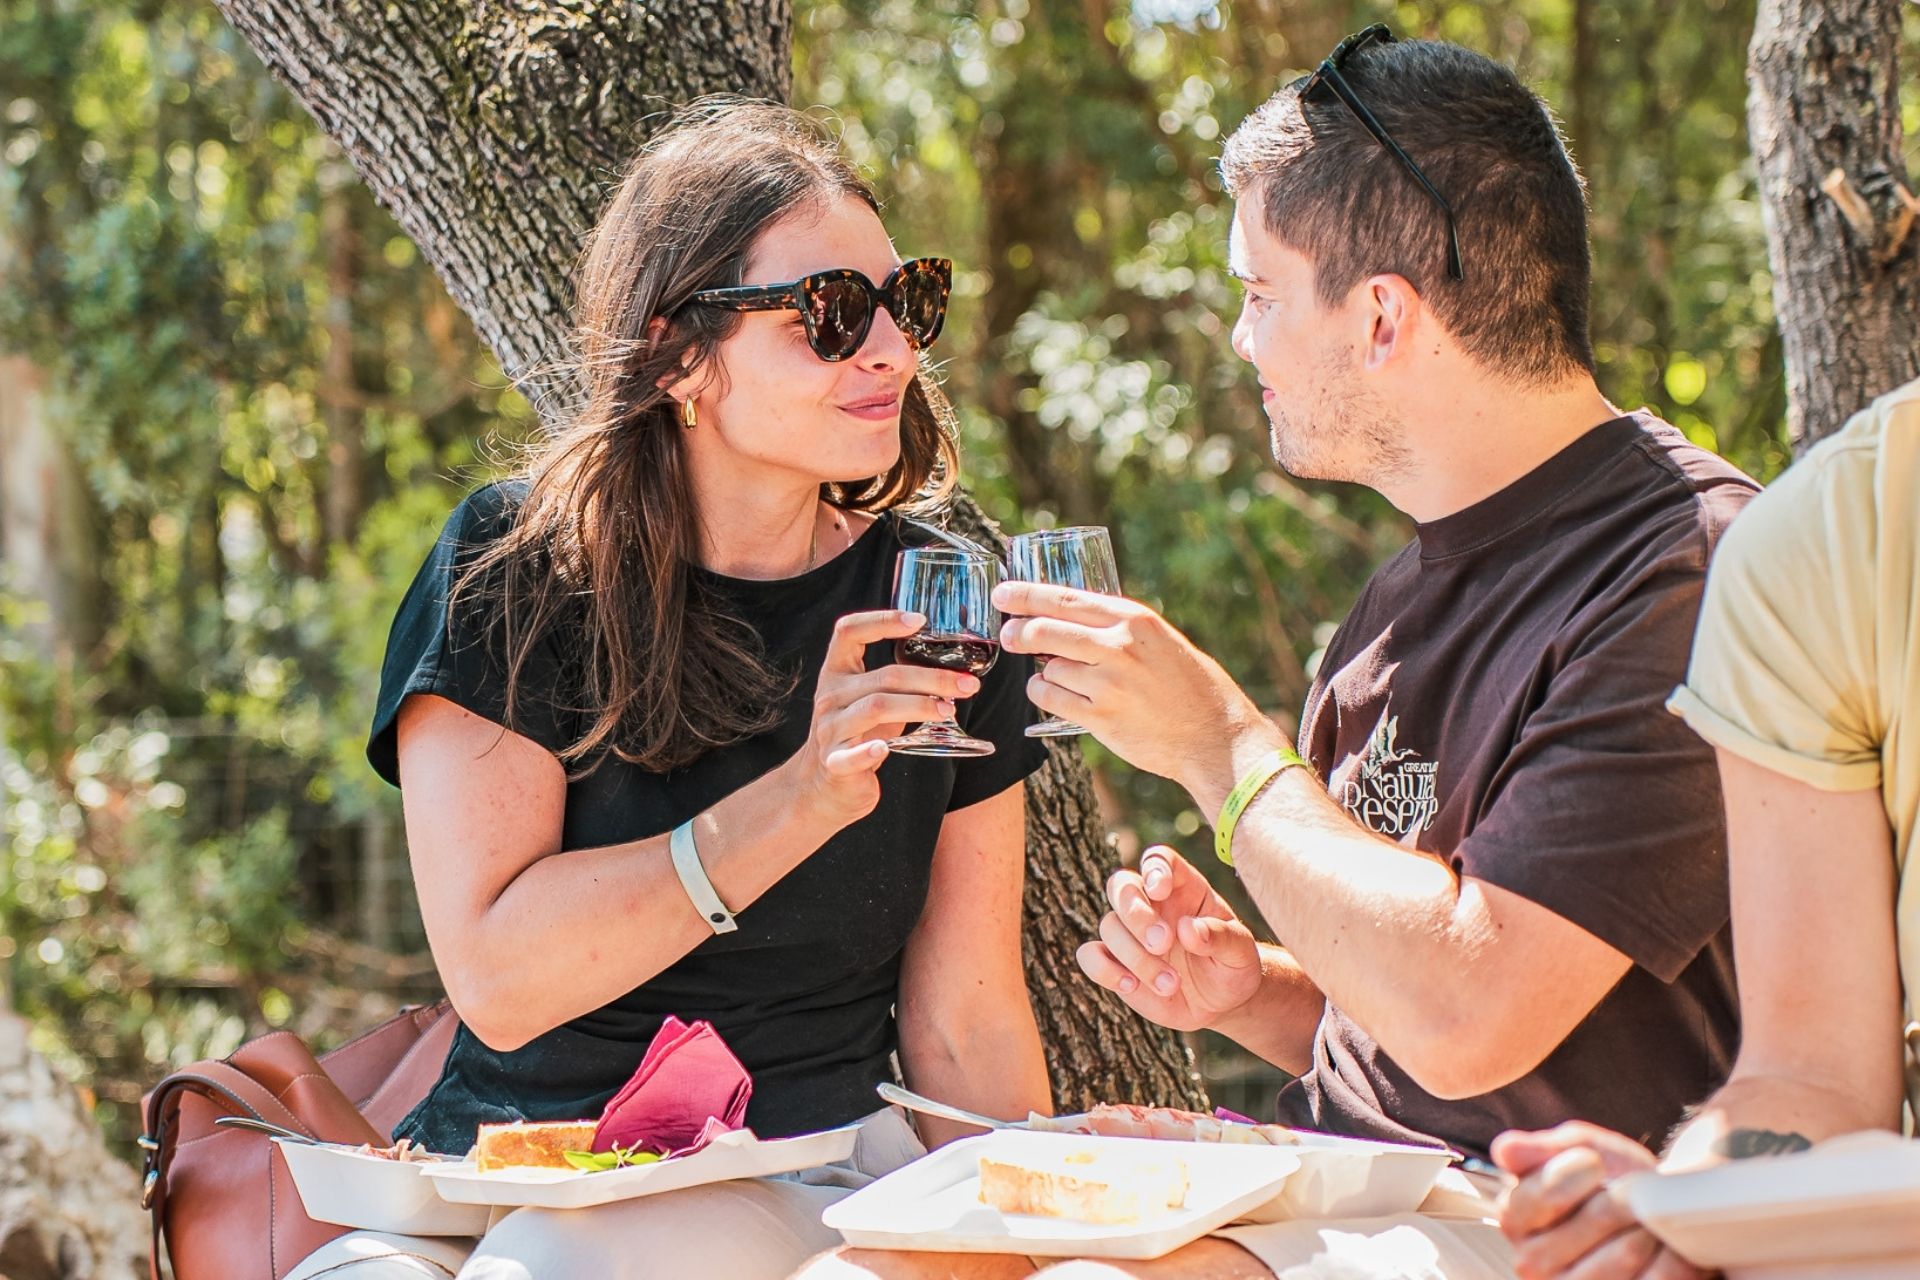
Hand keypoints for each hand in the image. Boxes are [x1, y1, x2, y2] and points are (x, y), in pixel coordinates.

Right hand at [789, 610, 980, 828]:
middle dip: (932, 678)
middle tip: (966, 684)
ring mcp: (829, 729)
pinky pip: (851, 754)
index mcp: (837, 672)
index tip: (920, 621)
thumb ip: (898, 683)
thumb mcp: (873, 700)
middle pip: (883, 676)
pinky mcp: (834, 762)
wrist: (824, 785)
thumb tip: (953, 670)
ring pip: (876, 707)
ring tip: (949, 710)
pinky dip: (868, 751)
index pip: (849, 632)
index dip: (882, 620)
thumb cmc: (859, 735)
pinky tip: (885, 749)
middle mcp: (830, 696)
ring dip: (919, 706)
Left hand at [993, 581, 1275, 799]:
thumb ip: (1116, 627)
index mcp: (1133, 619)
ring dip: (1044, 672)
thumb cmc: (1187, 685)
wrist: (1214, 736)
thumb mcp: (1157, 639)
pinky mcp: (1100, 717)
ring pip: (1048, 668)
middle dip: (1017, 632)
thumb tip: (1063, 618)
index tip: (1002, 593)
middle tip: (1008, 636)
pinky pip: (1050, 699)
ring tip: (1063, 678)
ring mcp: (1108, 683)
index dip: (1026, 594)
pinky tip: (1056, 695)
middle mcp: (1119, 646)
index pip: (1064, 598)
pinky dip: (1045, 695)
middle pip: (1044, 630)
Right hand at [1075, 846, 1262, 1032]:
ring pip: (1109, 925)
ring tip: (1171, 984)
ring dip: (1136, 956)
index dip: (1155, 868)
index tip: (1160, 890)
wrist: (1221, 1002)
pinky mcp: (1115, 962)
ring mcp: (1130, 933)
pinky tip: (1130, 985)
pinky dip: (1103, 969)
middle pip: (1122, 885)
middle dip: (1136, 914)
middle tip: (1163, 944)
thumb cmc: (1232, 966)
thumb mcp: (1241, 952)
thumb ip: (1221, 937)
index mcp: (1183, 888)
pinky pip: (1089, 955)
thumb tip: (1188, 929)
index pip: (1159, 860)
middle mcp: (1151, 904)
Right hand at [1493, 1123, 1707, 1279]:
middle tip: (1636, 1193)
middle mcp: (1532, 1263)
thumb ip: (1542, 1149)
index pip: (1544, 1193)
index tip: (1596, 1164)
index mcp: (1515, 1219)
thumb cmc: (1612, 1182)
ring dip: (1650, 1228)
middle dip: (1626, 1198)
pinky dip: (1672, 1260)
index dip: (1580, 1170)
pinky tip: (1666, 1246)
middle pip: (1595, 1220)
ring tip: (1650, 1220)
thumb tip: (1505, 1150)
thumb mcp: (1578, 1149)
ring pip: (1625, 1254)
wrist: (1652, 1216)